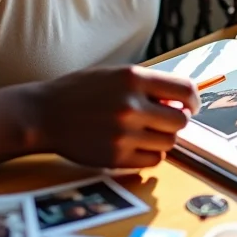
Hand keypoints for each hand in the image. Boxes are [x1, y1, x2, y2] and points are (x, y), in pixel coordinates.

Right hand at [34, 65, 198, 168]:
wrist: (44, 113)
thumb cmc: (82, 90)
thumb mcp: (116, 75)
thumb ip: (149, 84)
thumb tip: (183, 100)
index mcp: (134, 78)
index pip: (185, 90)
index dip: (193, 100)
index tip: (190, 105)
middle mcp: (132, 106)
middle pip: (180, 121)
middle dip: (176, 120)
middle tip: (164, 119)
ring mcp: (124, 134)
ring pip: (169, 143)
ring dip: (162, 138)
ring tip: (145, 131)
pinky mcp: (116, 157)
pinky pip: (153, 160)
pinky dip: (151, 154)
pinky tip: (137, 145)